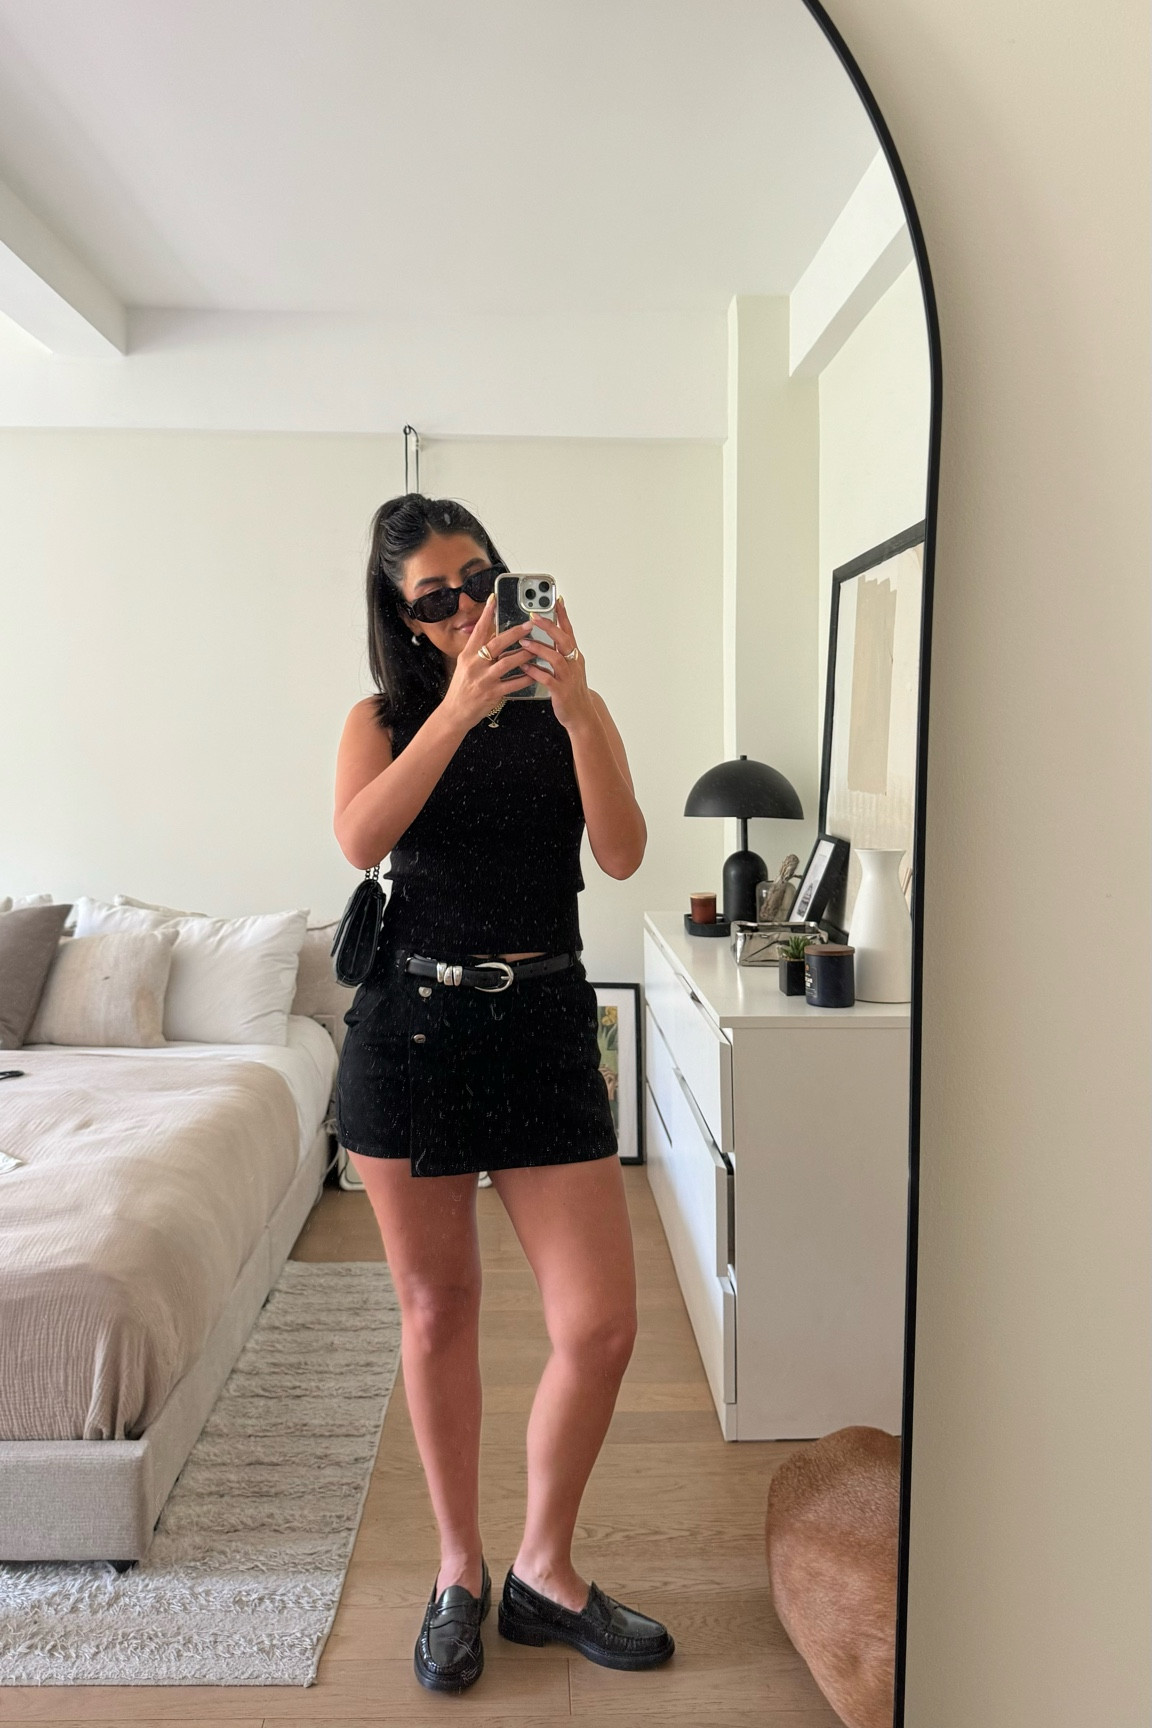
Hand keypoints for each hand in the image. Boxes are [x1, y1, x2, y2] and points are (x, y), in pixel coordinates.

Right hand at [441, 596, 537, 730]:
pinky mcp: (492, 693)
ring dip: (525, 655)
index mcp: (468, 654)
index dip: (486, 614)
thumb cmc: (462, 688)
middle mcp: (475, 664)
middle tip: (529, 624)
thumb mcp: (465, 665)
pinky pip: (513, 684)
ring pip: (508, 663)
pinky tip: (535, 674)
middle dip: (515, 633)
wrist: (455, 712)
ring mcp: (484, 679)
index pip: (478, 630)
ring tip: (537, 648)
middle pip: (497, 644)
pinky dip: (526, 678)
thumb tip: (494, 635)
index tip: (494, 599)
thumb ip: (478, 651)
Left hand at [517, 596, 593, 729]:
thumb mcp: (568, 668)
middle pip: (563, 640)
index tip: (557, 599)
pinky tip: (525, 667)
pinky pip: (547, 678)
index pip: (569, 631)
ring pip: (555, 658)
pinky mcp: (561, 691)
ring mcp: (568, 677)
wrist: (581, 715)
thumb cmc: (571, 691)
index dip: (563, 615)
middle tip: (533, 616)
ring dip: (539, 648)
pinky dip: (535, 672)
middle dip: (549, 626)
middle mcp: (573, 664)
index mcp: (574, 656)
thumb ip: (558, 653)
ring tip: (524, 642)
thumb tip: (547, 638)